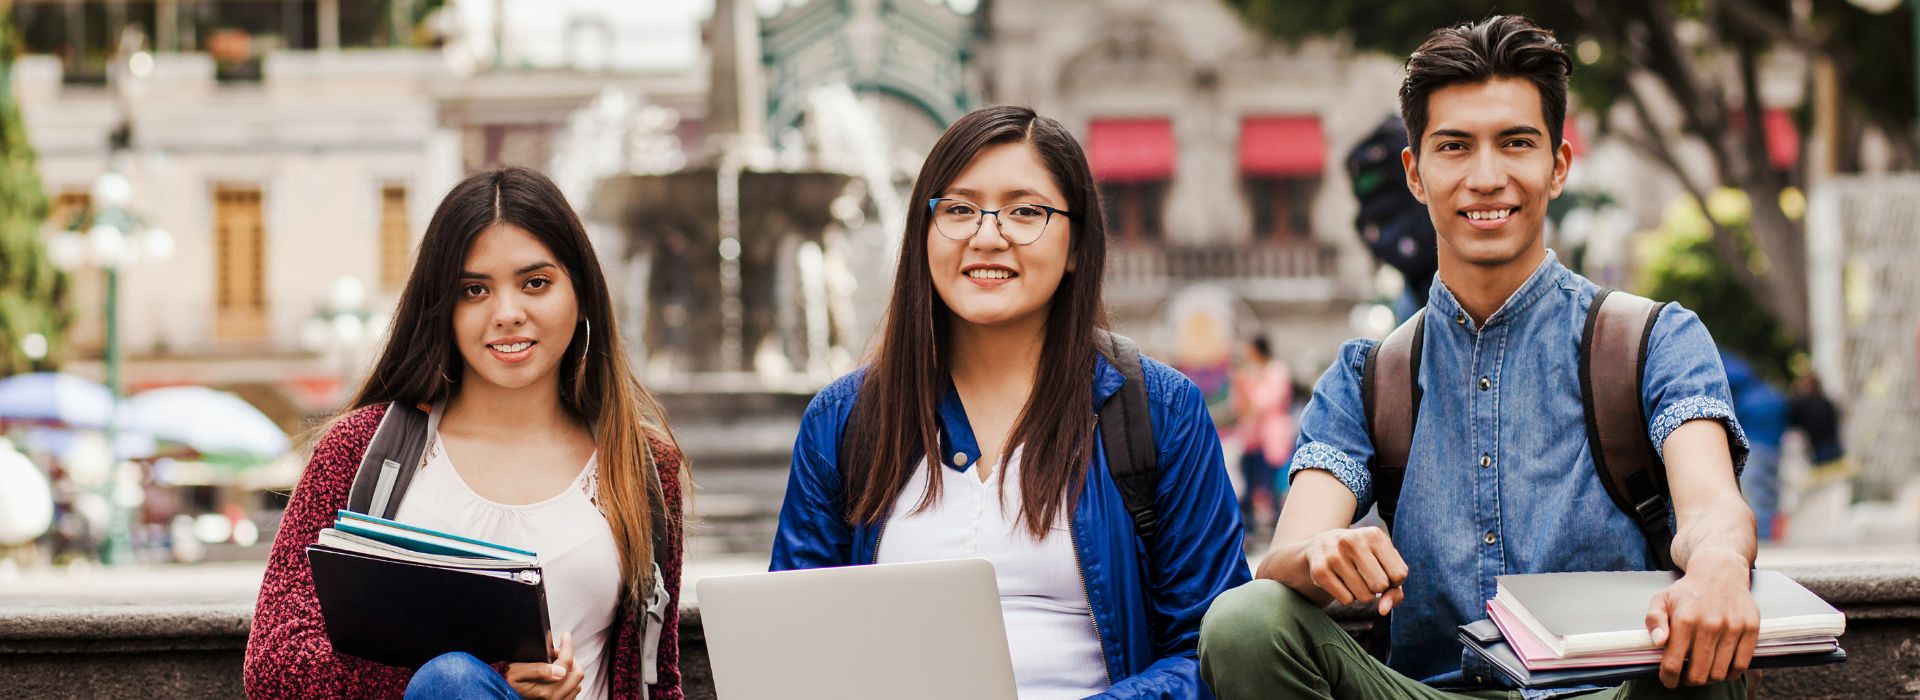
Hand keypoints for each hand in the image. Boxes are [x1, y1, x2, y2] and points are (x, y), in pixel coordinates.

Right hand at [506, 632, 584, 699]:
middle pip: (577, 673)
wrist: (501, 697)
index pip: (566, 663)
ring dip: (570, 670)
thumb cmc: (507, 684)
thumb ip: (538, 670)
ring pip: (577, 683)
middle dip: (570, 658)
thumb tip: (560, 670)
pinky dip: (569, 681)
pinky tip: (558, 675)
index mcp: (546, 690)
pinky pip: (573, 693)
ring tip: (556, 662)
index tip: (565, 636)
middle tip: (557, 651)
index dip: (568, 646)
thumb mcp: (517, 673)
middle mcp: (555, 698)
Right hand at [1302, 527, 1407, 614]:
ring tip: (1353, 577)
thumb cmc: (1363, 557)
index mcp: (1374, 535)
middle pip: (1381, 586)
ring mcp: (1334, 556)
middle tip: (1367, 575)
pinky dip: (1347, 597)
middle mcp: (1352, 541)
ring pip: (1364, 597)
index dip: (1394, 581)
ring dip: (1362, 594)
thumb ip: (1395, 590)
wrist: (1323, 545)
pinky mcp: (1320, 571)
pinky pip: (1347, 600)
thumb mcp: (1384, 564)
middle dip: (1377, 588)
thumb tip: (1384, 610)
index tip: (1383, 571)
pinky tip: (1340, 581)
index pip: (1399, 574)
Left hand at [1644, 551, 1758, 687]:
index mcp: (1684, 620)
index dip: (1668, 678)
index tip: (1668, 681)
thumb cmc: (1688, 590)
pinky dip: (1730, 673)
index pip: (1673, 664)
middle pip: (1698, 674)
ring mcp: (1732, 627)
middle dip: (1689, 681)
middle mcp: (1709, 625)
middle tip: (1686, 677)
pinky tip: (1721, 669)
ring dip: (1709, 679)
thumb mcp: (1661, 600)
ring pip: (1719, 673)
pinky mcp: (1751, 628)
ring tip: (1702, 672)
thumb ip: (1654, 621)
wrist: (1720, 570)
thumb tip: (1659, 642)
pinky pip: (1741, 665)